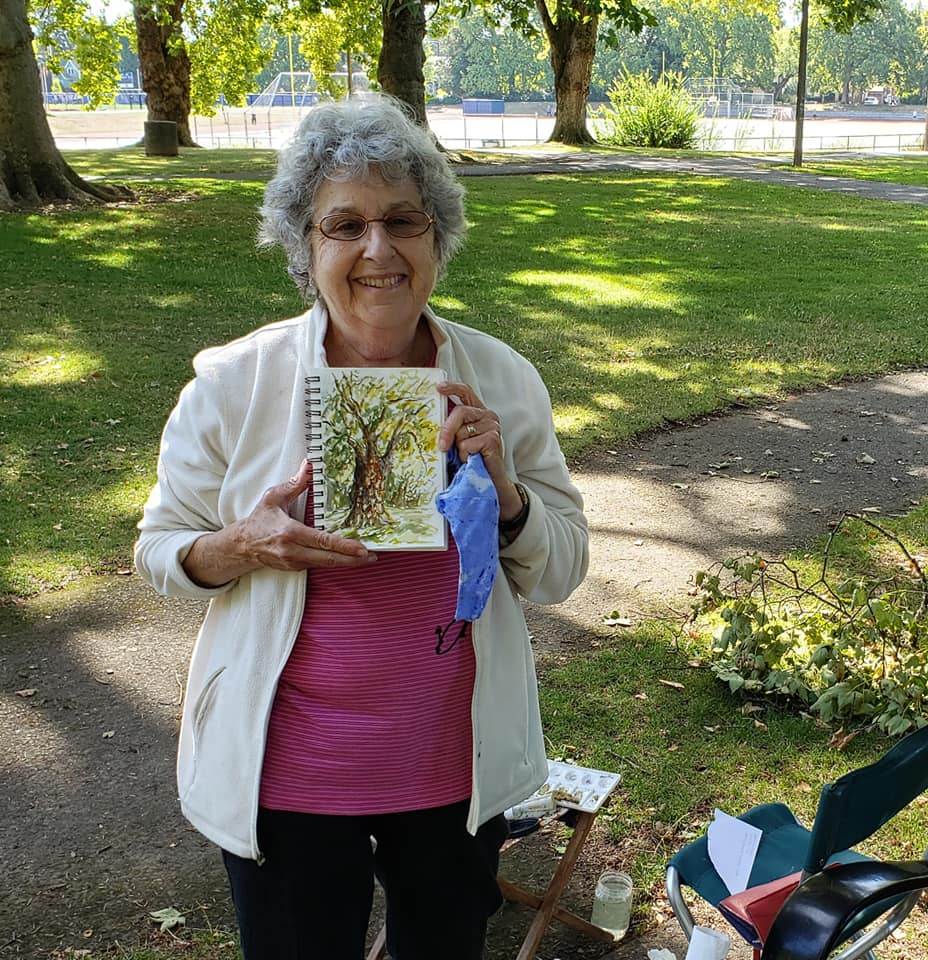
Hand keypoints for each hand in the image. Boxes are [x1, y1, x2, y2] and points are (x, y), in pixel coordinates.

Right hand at [236, 460, 375, 569]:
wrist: (241, 546)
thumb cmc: (259, 520)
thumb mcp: (274, 497)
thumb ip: (295, 483)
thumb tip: (310, 465)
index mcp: (290, 533)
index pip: (322, 541)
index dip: (344, 546)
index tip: (361, 548)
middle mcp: (293, 551)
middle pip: (328, 559)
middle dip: (352, 560)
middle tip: (372, 556)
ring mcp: (294, 563)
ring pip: (325, 565)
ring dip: (346, 562)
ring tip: (366, 558)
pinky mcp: (295, 568)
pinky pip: (318, 565)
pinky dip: (333, 561)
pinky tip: (347, 558)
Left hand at [437, 381, 523, 520]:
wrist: (489, 480)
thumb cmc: (472, 459)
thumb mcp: (459, 439)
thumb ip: (452, 427)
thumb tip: (433, 421)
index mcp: (478, 411)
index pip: (466, 392)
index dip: (452, 388)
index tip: (438, 388)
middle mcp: (487, 415)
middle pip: (459, 412)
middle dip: (446, 430)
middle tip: (441, 446)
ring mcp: (492, 426)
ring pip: (461, 432)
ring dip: (458, 448)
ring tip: (466, 456)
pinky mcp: (493, 439)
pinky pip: (467, 444)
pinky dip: (465, 456)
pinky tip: (473, 460)